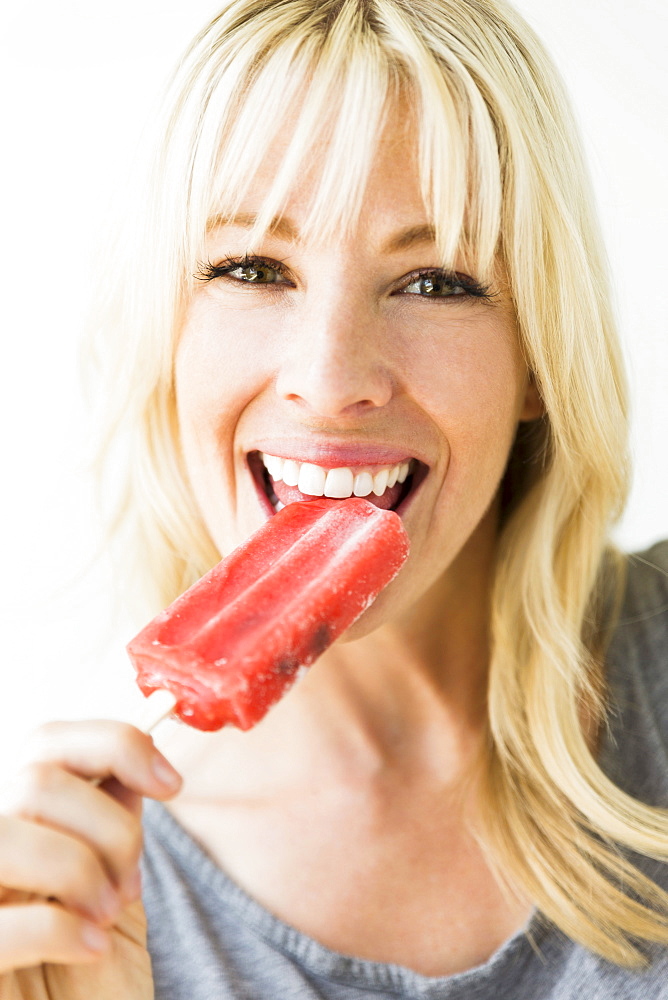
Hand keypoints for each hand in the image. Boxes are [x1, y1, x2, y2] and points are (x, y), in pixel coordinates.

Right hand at [0, 720, 181, 997]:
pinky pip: (0, 923)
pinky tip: (91, 946)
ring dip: (80, 871)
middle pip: (36, 781)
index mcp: (18, 822)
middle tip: (129, 883)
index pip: (46, 741)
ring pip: (9, 834)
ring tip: (107, 915)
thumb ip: (112, 821)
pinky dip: (62, 928)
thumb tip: (135, 761)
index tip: (171, 784)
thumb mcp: (113, 885)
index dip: (114, 745)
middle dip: (109, 827)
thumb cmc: (89, 974)